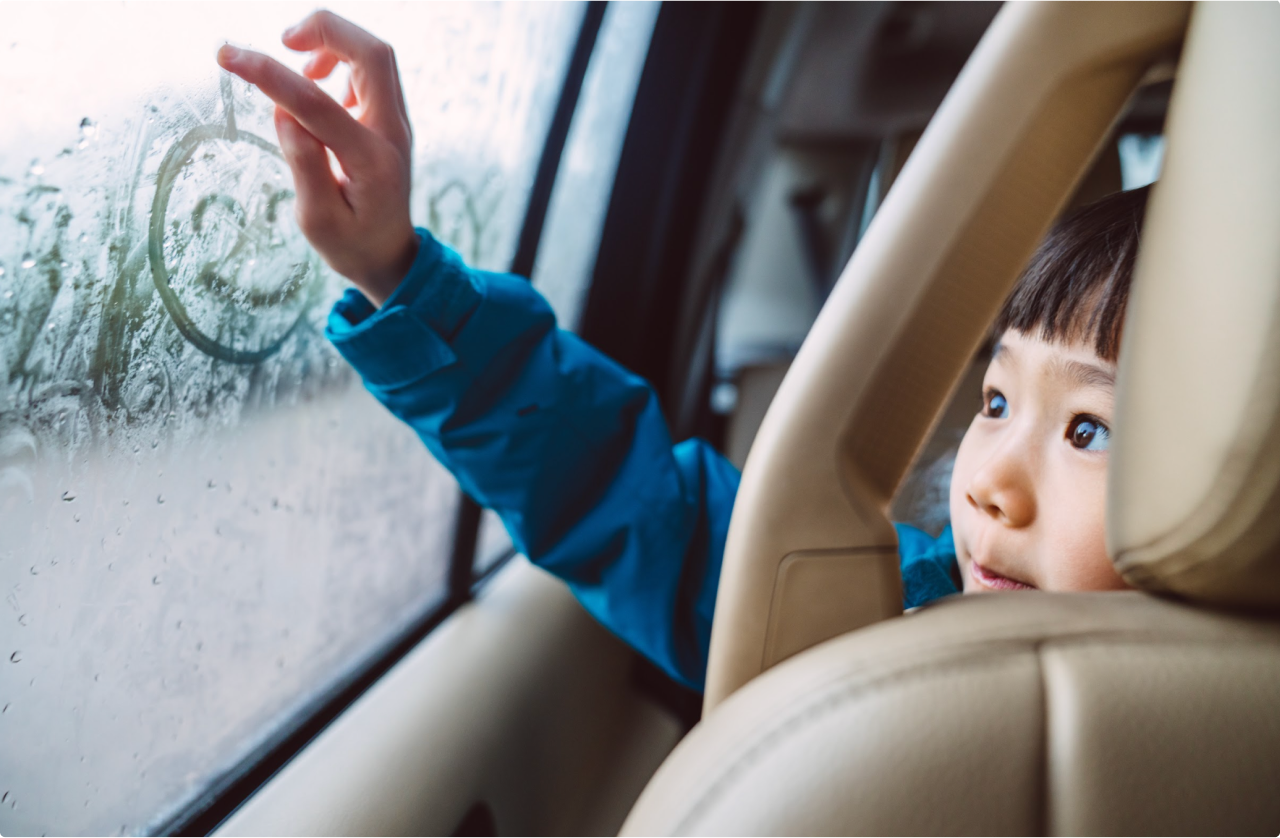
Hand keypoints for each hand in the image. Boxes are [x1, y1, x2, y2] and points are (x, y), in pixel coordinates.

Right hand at [217, 11, 416, 305]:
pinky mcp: (390, 117)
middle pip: (373, 53)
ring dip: (333, 43)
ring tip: (297, 65)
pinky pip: (370, 70)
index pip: (318, 104)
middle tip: (283, 41)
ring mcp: (396, 122)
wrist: (390, 255)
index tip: (227, 56)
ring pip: (374, 55)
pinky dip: (340, 60)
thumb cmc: (351, 244)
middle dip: (325, 31)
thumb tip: (284, 113)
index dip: (269, 74)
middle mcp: (393, 133)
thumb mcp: (317, 220)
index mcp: (372, 162)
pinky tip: (315, 84)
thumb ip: (304, 165)